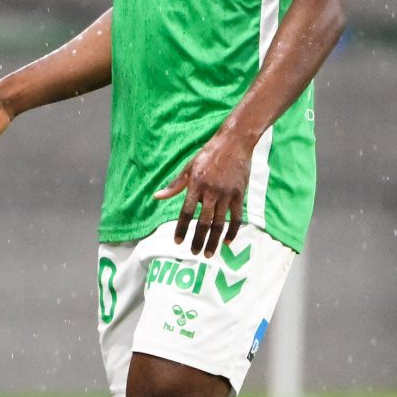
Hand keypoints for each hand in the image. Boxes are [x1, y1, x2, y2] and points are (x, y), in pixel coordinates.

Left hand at [157, 124, 252, 258]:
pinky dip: (232, 231)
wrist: (234, 143)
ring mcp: (227, 194)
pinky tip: (227, 242)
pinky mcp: (239, 195)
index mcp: (196, 185)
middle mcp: (211, 192)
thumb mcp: (188, 167)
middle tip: (194, 253)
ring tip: (209, 254)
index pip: (186, 211)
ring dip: (214, 241)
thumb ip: (175, 185)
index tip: (178, 242)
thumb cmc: (208, 154)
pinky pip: (236, 217)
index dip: (182, 228)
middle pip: (204, 222)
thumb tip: (157, 196)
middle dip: (198, 240)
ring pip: (220, 223)